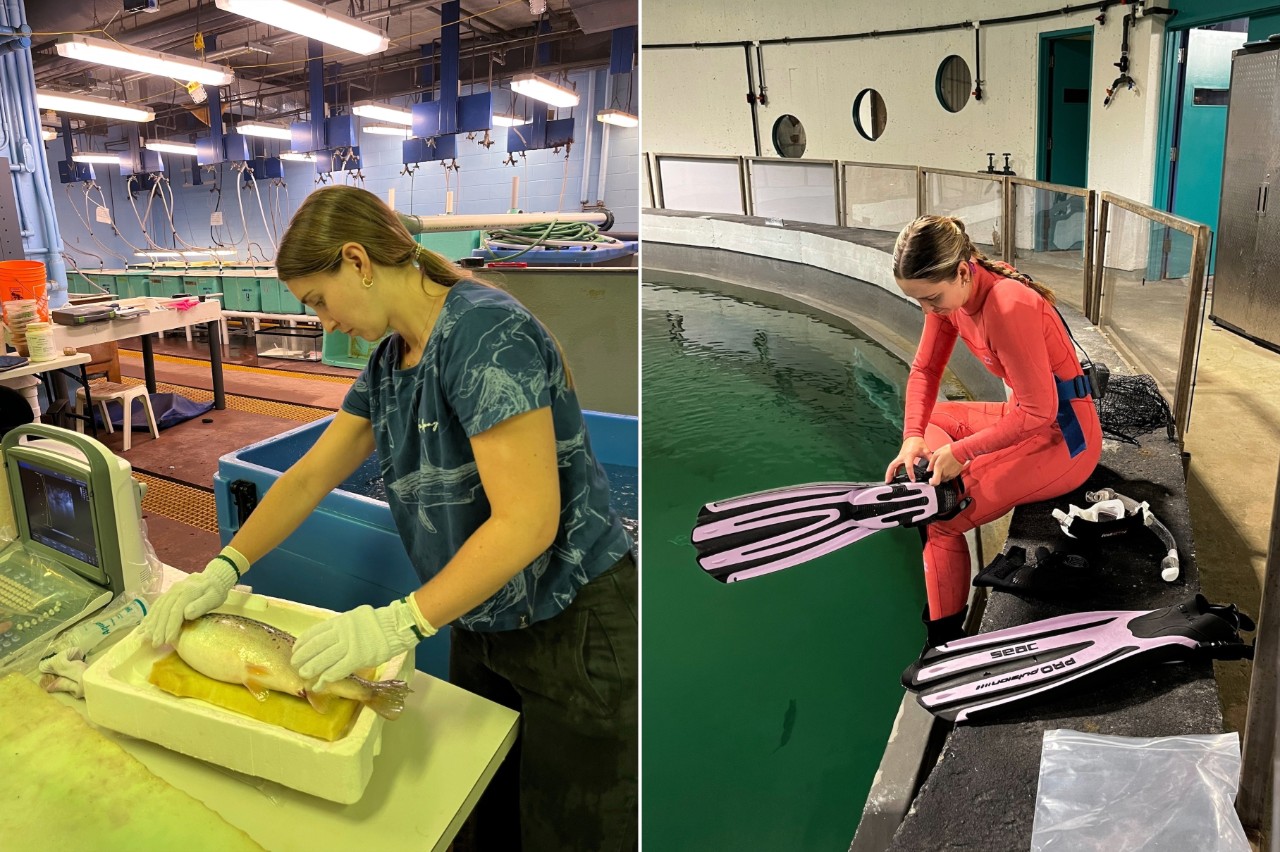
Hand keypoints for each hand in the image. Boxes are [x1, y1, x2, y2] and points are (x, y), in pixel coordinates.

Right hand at [139, 548, 245, 646]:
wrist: (212, 577)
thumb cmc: (215, 591)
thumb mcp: (214, 597)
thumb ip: (201, 605)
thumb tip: (187, 614)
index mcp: (188, 591)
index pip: (176, 611)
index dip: (171, 626)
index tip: (168, 640)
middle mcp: (176, 590)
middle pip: (164, 611)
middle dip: (159, 629)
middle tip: (155, 644)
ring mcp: (170, 592)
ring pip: (158, 609)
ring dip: (151, 624)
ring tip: (146, 638)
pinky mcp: (167, 594)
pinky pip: (156, 606)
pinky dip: (149, 617)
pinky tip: (143, 627)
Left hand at [292, 598, 434, 691]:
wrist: (395, 627)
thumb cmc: (376, 623)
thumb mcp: (354, 618)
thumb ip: (341, 627)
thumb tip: (328, 637)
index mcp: (339, 622)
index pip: (314, 633)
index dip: (302, 643)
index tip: (296, 650)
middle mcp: (341, 633)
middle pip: (315, 647)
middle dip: (302, 657)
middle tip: (296, 665)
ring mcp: (349, 646)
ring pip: (323, 660)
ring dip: (311, 669)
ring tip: (304, 675)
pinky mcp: (357, 658)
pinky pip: (337, 671)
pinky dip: (325, 679)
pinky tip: (319, 685)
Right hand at [885, 437, 931, 482]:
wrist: (913, 436)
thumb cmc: (918, 442)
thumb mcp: (926, 450)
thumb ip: (930, 459)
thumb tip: (933, 468)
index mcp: (909, 455)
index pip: (908, 466)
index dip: (910, 474)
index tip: (913, 480)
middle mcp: (902, 456)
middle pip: (893, 466)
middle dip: (890, 474)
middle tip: (888, 482)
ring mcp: (899, 457)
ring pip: (892, 465)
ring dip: (889, 473)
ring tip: (888, 481)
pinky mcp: (900, 458)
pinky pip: (895, 465)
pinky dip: (894, 471)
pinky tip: (895, 477)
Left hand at [926, 444, 966, 485]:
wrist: (961, 451)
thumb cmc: (949, 451)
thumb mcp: (936, 453)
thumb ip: (931, 463)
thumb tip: (929, 469)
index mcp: (939, 468)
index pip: (935, 482)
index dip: (932, 482)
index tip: (931, 479)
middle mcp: (945, 473)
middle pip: (939, 479)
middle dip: (937, 475)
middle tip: (939, 468)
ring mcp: (951, 474)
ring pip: (944, 478)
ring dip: (942, 474)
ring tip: (944, 466)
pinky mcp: (956, 474)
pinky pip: (949, 476)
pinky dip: (948, 473)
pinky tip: (949, 466)